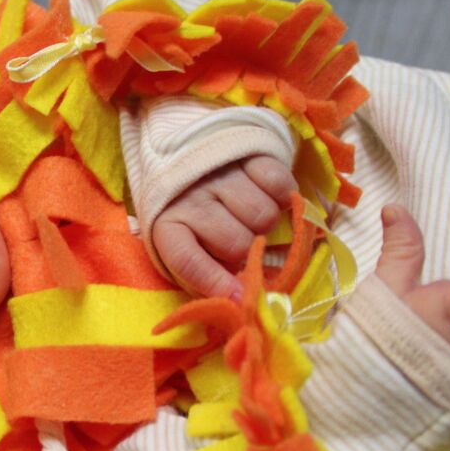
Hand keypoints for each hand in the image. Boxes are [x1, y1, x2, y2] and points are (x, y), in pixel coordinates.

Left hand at [151, 155, 295, 297]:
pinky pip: (280, 184)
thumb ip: (204, 272)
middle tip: (241, 239)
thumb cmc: (189, 212)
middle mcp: (191, 198)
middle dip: (246, 249)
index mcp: (167, 225)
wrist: (185, 151)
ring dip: (265, 223)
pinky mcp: (246, 154)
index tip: (237, 297)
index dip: (213, 282)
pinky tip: (267, 194)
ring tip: (249, 215)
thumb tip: (239, 299)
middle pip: (237, 243)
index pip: (187, 260)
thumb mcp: (183, 242)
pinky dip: (282, 195)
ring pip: (264, 216)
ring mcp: (220, 173)